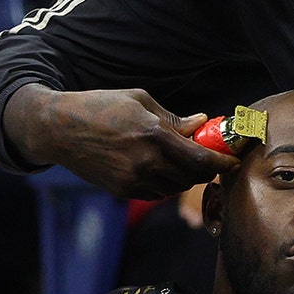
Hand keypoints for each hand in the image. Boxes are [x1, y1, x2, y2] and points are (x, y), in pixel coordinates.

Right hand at [6, 85, 239, 198]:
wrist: (58, 128)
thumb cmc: (100, 106)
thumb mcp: (140, 101)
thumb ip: (173, 118)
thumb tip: (201, 122)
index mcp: (154, 135)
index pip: (201, 159)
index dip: (223, 163)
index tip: (235, 161)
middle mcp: (146, 162)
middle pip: (192, 177)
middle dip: (207, 170)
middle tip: (212, 158)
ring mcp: (133, 179)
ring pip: (175, 187)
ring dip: (186, 177)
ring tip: (184, 161)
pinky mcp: (121, 190)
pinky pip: (155, 193)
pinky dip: (166, 184)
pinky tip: (162, 168)